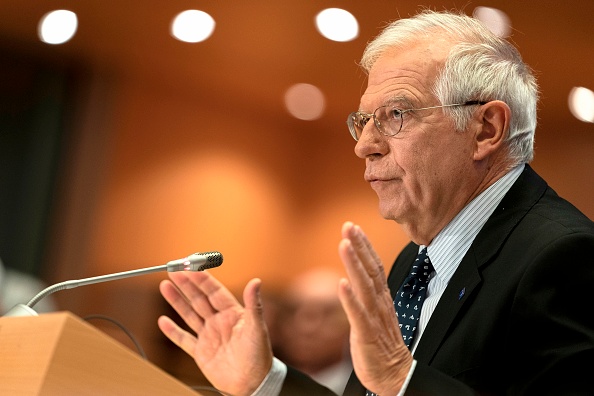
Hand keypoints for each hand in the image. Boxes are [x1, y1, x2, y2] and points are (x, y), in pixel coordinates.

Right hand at [158, 271, 272, 395]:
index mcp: (232, 313)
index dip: (202, 279)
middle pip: (198, 299)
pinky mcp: (201, 352)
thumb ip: (254, 304)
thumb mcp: (256, 327)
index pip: (214, 291)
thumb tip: (256, 281)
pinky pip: (184, 339)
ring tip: (164, 286)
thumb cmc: (259, 355)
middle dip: (186, 284)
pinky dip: (173, 331)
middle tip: (173, 270)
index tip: (190, 267)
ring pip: (189, 314)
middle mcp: (219, 322)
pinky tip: (163, 321)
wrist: (253, 384)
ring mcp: (209, 336)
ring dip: (177, 301)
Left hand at [337, 222, 412, 394]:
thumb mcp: (375, 313)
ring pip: (364, 286)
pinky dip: (350, 299)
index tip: (354, 227)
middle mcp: (379, 303)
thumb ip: (367, 294)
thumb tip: (355, 277)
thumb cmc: (381, 343)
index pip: (374, 266)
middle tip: (348, 225)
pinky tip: (341, 283)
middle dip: (359, 246)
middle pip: (370, 269)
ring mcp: (374, 317)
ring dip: (354, 264)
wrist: (394, 374)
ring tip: (344, 244)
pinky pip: (358, 314)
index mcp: (381, 298)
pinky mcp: (367, 334)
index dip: (364, 245)